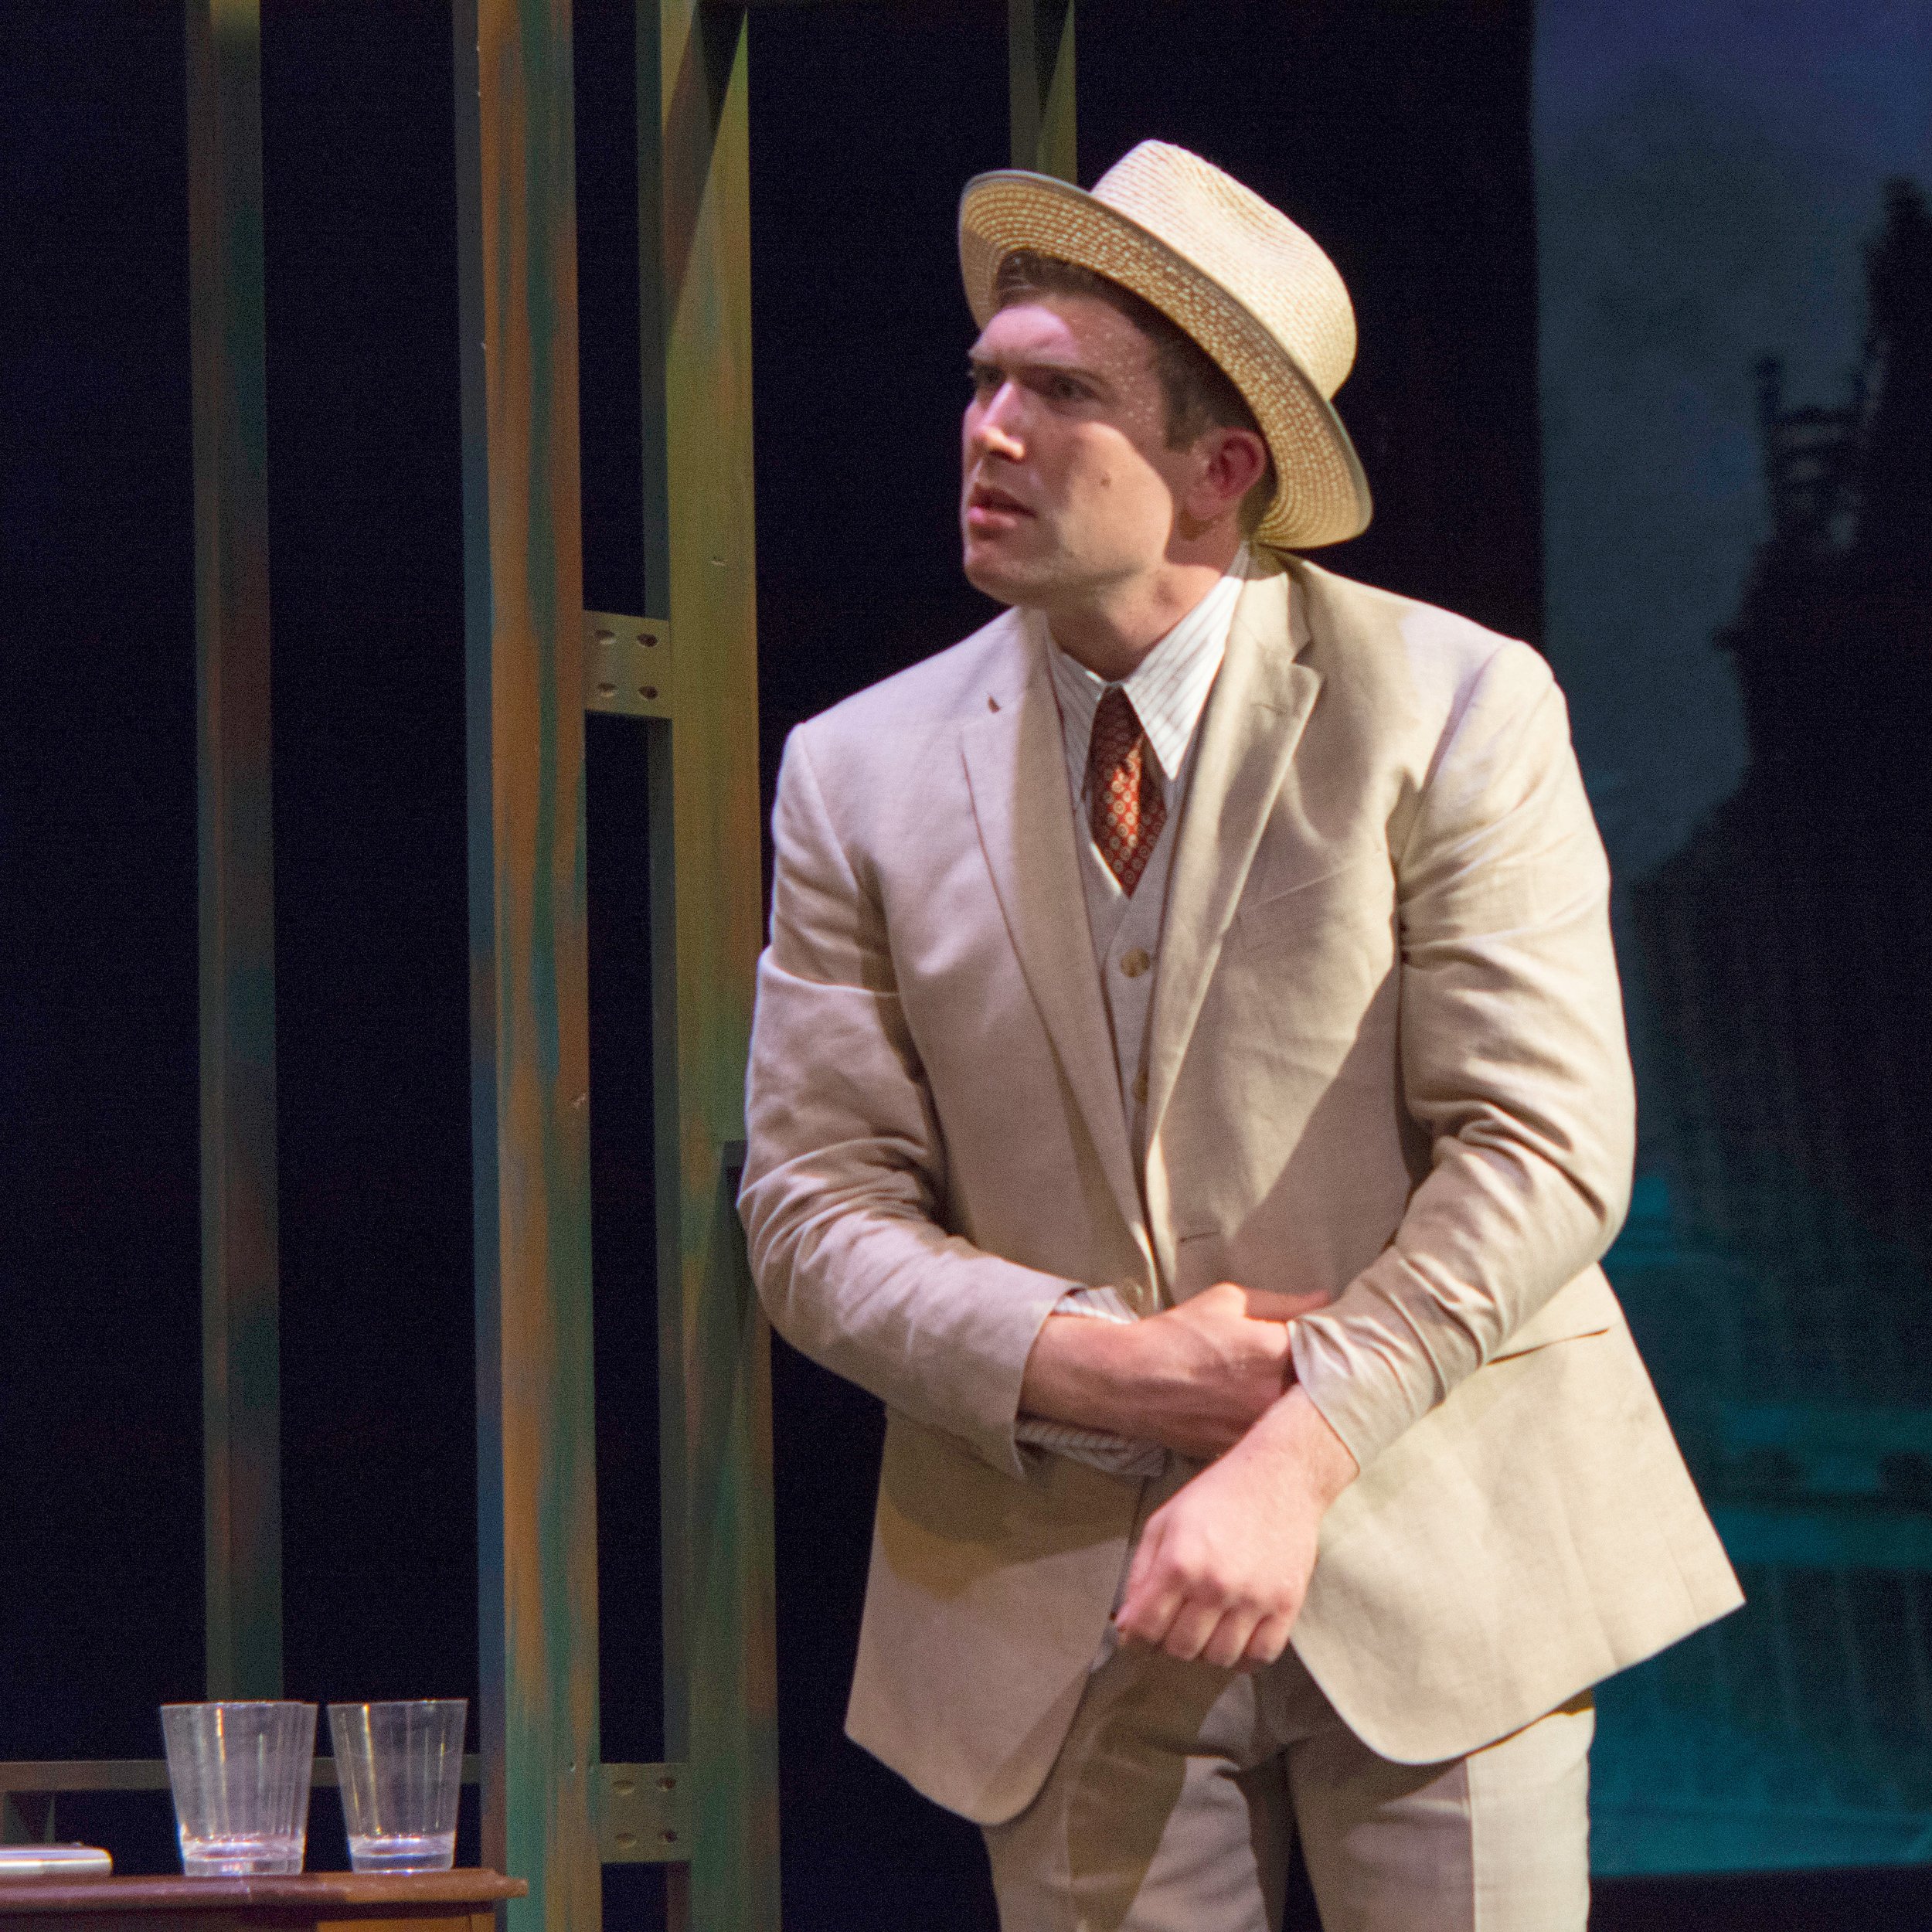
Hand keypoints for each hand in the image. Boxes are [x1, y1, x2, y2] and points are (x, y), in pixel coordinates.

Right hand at [1019, 1281, 1329, 1455]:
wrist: (1129, 1381)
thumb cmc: (1177, 1334)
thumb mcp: (1227, 1301)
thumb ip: (1282, 1302)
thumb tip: (1327, 1301)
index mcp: (1275, 1352)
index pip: (1330, 1348)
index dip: (1334, 1343)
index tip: (1337, 1338)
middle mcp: (1273, 1396)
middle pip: (1321, 1388)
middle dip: (1323, 1376)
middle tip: (1317, 1364)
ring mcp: (1258, 1429)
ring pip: (1298, 1417)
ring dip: (1300, 1404)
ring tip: (1281, 1387)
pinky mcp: (1243, 1449)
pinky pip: (1273, 1436)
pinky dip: (1274, 1424)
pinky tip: (1258, 1410)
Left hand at [1114, 1386, 1357, 1669]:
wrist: (1279, 1476)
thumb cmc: (1217, 1495)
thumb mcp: (1164, 1522)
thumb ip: (1140, 1573)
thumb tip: (1128, 1623)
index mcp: (1179, 1561)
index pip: (1146, 1629)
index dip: (1135, 1639)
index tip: (1137, 1637)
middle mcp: (1215, 1585)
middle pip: (1180, 1649)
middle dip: (1168, 1643)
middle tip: (1173, 1625)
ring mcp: (1254, 1598)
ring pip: (1218, 1659)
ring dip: (1206, 1650)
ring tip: (1205, 1626)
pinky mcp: (1286, 1605)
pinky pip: (1260, 1657)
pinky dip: (1243, 1658)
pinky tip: (1235, 1636)